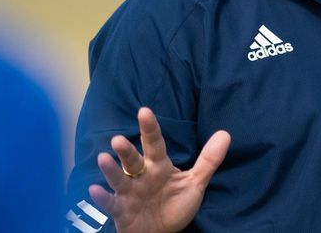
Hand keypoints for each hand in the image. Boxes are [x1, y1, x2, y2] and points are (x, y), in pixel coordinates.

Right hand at [89, 107, 230, 232]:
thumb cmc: (174, 205)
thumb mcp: (194, 183)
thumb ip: (208, 160)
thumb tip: (225, 134)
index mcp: (159, 166)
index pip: (155, 144)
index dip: (150, 128)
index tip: (144, 111)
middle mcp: (141, 176)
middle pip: (133, 160)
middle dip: (125, 150)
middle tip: (118, 139)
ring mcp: (130, 192)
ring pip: (119, 178)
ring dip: (111, 169)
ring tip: (103, 158)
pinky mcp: (121, 210)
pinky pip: (111, 203)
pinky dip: (103, 197)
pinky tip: (95, 189)